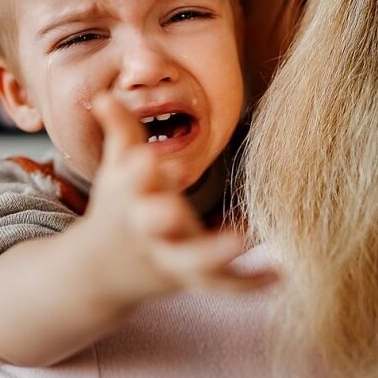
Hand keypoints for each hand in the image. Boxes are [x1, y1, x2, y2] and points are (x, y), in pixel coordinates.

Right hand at [84, 94, 274, 303]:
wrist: (98, 273)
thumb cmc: (117, 208)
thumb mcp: (116, 169)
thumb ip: (120, 130)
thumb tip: (103, 94)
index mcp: (128, 199)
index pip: (130, 182)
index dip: (137, 172)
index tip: (146, 158)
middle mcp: (147, 230)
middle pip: (154, 225)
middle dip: (161, 217)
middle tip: (174, 209)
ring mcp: (168, 257)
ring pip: (191, 260)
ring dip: (215, 253)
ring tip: (242, 240)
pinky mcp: (189, 278)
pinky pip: (222, 283)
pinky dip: (248, 282)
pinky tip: (279, 273)